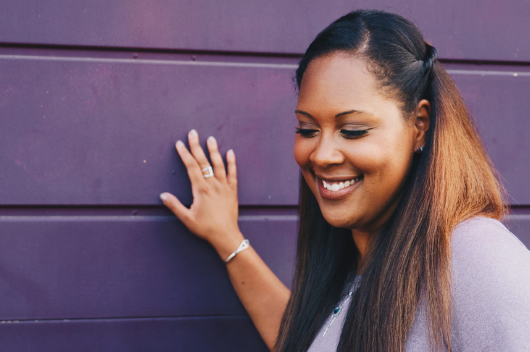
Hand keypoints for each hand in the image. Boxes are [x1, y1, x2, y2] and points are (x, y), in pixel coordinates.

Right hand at [160, 129, 243, 258]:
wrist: (226, 235)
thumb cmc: (205, 228)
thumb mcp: (187, 218)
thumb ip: (174, 205)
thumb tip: (163, 195)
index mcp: (200, 189)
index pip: (191, 167)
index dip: (185, 154)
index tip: (179, 144)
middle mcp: (213, 184)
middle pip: (203, 161)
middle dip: (196, 146)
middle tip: (193, 133)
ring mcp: (224, 186)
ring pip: (218, 164)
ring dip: (213, 150)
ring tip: (210, 138)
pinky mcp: (232, 191)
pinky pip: (233, 173)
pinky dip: (232, 162)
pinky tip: (230, 152)